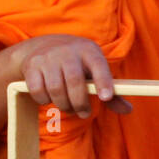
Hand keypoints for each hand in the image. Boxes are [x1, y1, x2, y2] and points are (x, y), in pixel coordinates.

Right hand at [10, 34, 132, 118]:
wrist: (41, 46)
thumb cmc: (77, 64)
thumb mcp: (94, 71)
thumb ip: (110, 91)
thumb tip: (128, 110)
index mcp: (88, 50)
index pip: (98, 65)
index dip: (103, 81)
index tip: (106, 98)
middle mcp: (67, 51)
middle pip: (74, 81)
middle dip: (80, 102)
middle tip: (84, 113)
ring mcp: (47, 57)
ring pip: (56, 88)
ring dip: (63, 104)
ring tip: (67, 107)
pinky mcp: (31, 66)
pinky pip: (37, 90)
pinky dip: (44, 100)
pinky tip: (49, 99)